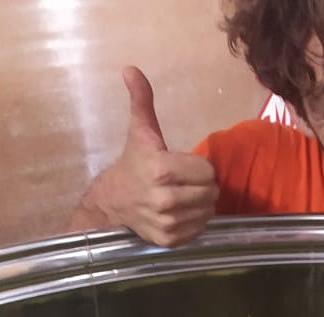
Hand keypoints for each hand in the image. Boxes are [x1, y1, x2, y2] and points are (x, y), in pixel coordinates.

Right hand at [74, 67, 217, 246]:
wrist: (112, 203)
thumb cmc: (133, 164)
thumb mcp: (140, 132)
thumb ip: (142, 102)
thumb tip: (131, 69)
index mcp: (161, 169)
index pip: (208, 170)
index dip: (199, 167)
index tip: (183, 166)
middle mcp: (165, 198)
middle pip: (211, 191)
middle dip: (203, 185)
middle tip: (185, 182)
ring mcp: (168, 221)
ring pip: (208, 210)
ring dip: (201, 203)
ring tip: (183, 196)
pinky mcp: (171, 239)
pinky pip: (200, 228)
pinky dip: (195, 220)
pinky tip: (179, 212)